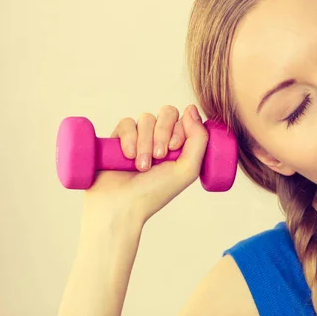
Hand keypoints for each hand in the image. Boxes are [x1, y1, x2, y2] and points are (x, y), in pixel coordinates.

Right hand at [81, 104, 207, 226]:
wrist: (120, 206)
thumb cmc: (155, 192)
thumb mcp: (187, 169)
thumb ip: (198, 138)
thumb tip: (192, 109)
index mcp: (179, 145)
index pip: (185, 118)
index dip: (180, 129)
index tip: (174, 149)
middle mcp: (160, 139)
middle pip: (167, 112)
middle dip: (163, 133)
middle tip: (159, 156)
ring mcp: (139, 137)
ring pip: (146, 118)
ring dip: (145, 142)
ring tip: (142, 166)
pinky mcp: (118, 138)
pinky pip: (126, 123)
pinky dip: (128, 139)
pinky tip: (127, 157)